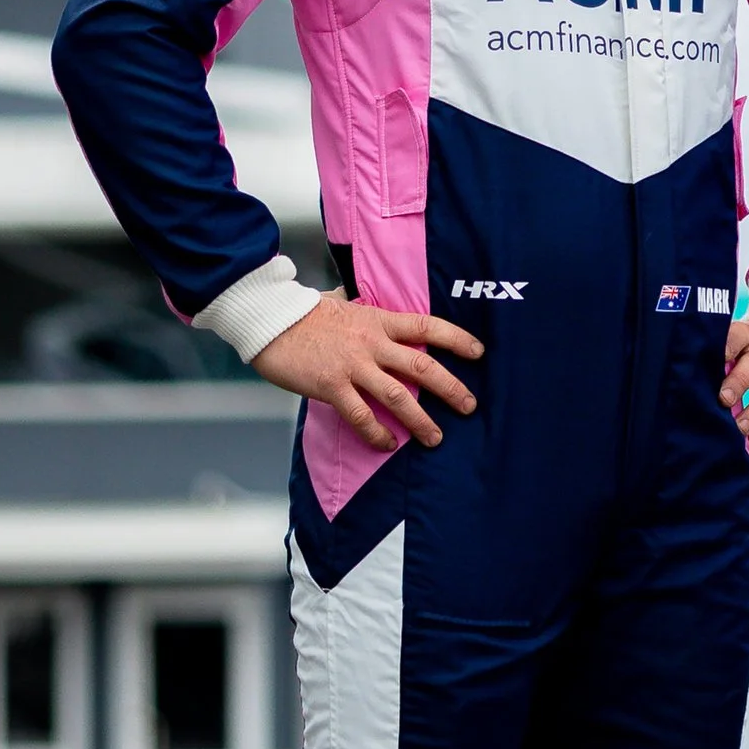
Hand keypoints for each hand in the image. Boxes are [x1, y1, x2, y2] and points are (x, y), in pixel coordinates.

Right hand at [252, 291, 483, 451]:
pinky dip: (378, 433)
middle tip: (469, 406)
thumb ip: (361, 312)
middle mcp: (372, 342)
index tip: (479, 351)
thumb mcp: (342, 304)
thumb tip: (365, 306)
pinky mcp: (332, 386)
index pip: (427, 326)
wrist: (269, 319)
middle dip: (451, 388)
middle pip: (422, 367)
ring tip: (436, 437)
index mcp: (377, 320)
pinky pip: (362, 415)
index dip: (456, 339)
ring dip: (420, 420)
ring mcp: (353, 365)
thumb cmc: (303, 313)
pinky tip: (388, 444)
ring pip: (398, 396)